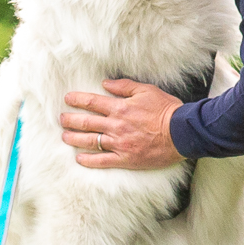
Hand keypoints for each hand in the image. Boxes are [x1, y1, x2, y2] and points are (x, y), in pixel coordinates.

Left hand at [60, 79, 185, 168]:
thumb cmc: (167, 110)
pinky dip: (89, 160)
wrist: (181, 132)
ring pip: (90, 142)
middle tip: (61, 119)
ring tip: (65, 137)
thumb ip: (124, 86)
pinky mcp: (126, 158)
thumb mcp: (147, 90)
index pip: (92, 102)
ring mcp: (119, 143)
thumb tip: (106, 84)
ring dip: (74, 139)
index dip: (77, 100)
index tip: (67, 99)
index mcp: (120, 108)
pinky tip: (79, 159)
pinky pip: (102, 160)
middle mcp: (116, 126)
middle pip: (86, 123)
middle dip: (70, 120)